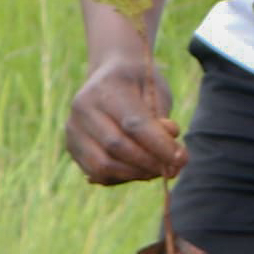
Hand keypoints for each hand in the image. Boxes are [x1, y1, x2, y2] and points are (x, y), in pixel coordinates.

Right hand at [64, 52, 184, 185]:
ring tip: (158, 170)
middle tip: (173, 168)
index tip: (182, 158)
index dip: (160, 146)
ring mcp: (73, 128)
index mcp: (106, 88)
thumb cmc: (140, 84)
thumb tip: (171, 155)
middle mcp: (83, 108)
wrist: (110, 76)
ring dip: (136, 174)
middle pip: (117, 147)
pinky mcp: (72, 146)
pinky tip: (139, 170)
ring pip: (103, 165)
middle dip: (149, 163)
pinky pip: (96, 173)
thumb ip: (162, 122)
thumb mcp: (157, 92)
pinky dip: (122, 177)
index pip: (134, 124)